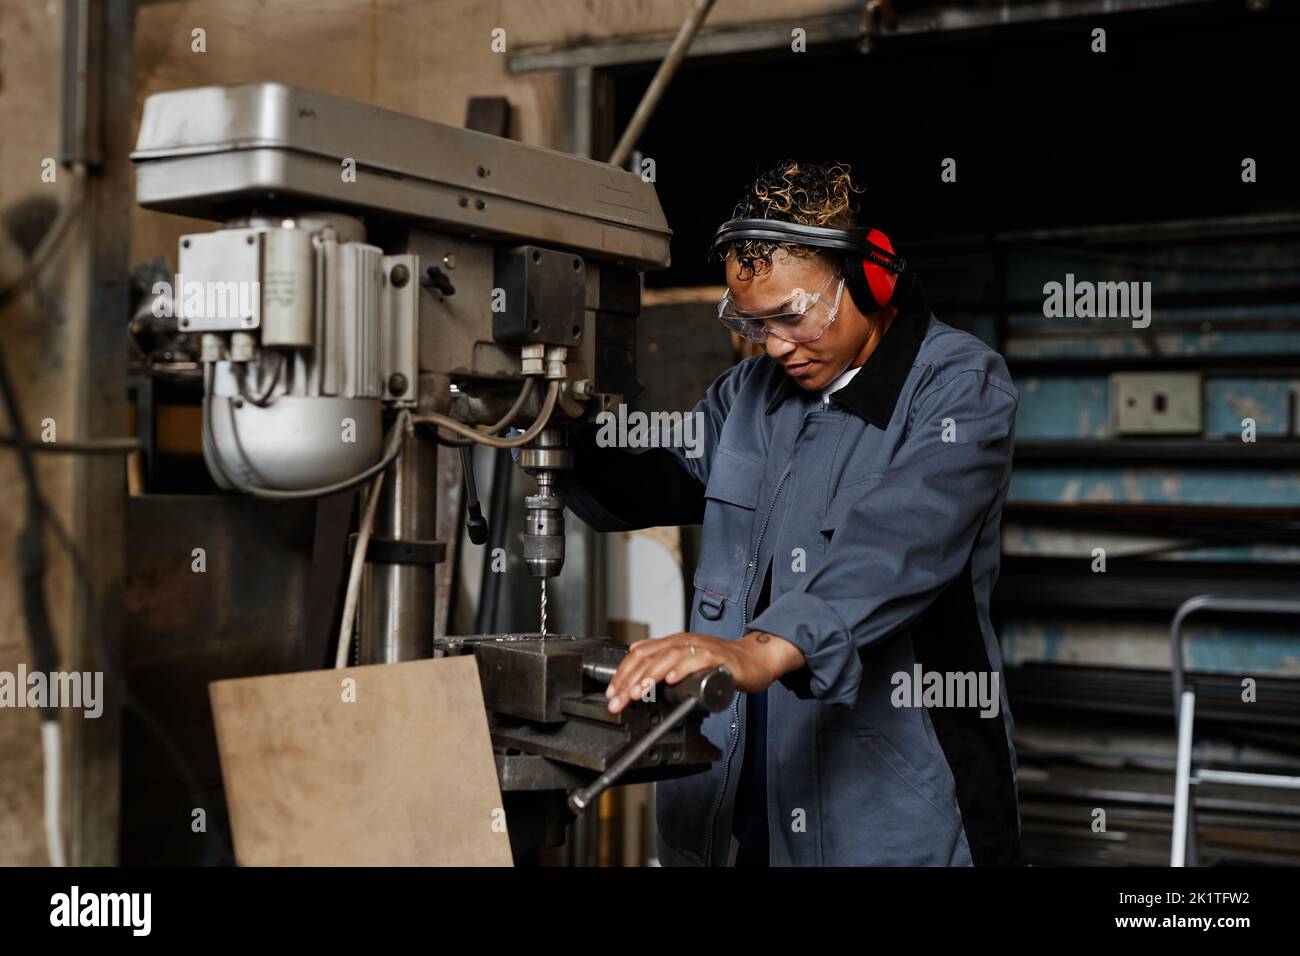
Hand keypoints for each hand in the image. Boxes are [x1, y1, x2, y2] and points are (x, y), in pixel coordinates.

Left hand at [604, 630, 805, 713]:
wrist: (756, 659)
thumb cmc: (723, 663)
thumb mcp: (688, 660)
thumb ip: (665, 661)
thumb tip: (639, 662)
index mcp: (674, 643)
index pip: (639, 654)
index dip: (623, 673)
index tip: (613, 694)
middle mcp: (684, 642)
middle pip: (649, 657)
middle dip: (629, 680)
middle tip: (618, 701)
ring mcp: (701, 648)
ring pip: (668, 657)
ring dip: (650, 676)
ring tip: (638, 692)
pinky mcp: (718, 657)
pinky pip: (697, 660)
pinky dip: (682, 669)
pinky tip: (672, 680)